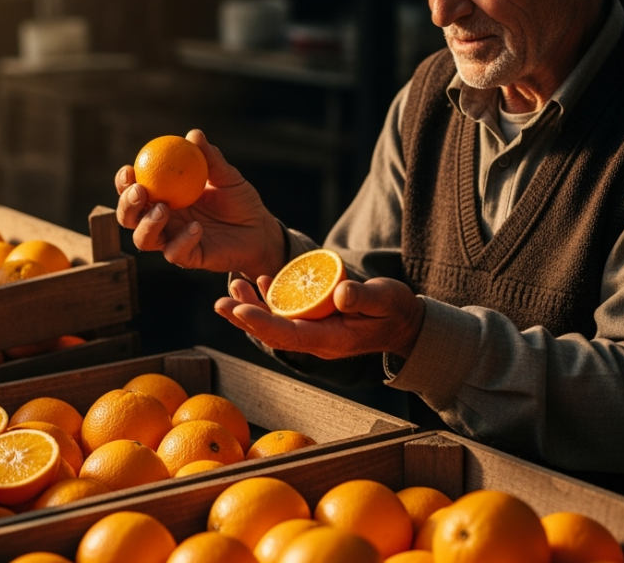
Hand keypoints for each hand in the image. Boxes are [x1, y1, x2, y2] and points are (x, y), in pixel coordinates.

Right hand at [115, 129, 284, 277]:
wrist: (261, 229)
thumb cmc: (239, 199)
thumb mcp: (226, 175)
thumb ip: (210, 158)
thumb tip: (194, 135)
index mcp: (164, 197)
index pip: (133, 191)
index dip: (124, 182)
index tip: (129, 169)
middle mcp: (162, 221)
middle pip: (129, 217)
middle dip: (126, 205)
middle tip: (140, 191)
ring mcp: (173, 240)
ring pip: (144, 240)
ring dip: (147, 224)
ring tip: (163, 208)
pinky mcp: (189, 258)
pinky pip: (176, 253)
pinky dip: (182, 240)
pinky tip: (197, 228)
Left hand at [214, 276, 423, 359]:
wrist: (403, 324)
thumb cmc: (395, 311)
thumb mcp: (385, 300)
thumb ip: (362, 298)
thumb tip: (338, 293)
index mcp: (330, 340)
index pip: (288, 335)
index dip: (261, 323)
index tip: (238, 311)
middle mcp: (316, 341)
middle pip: (272, 333)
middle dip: (245, 318)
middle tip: (220, 303)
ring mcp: (314, 333)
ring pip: (275, 324)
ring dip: (251, 308)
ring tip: (232, 287)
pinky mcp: (314, 323)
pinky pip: (285, 315)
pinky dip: (270, 301)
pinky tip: (260, 282)